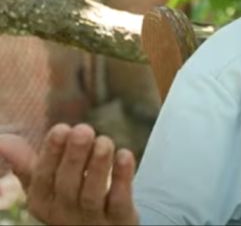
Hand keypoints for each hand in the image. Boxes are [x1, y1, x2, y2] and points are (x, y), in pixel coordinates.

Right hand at [0, 123, 138, 224]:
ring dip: (98, 166)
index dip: (51, 153)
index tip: (61, 128)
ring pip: (92, 194)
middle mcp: (64, 213)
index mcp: (42, 201)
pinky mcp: (119, 220)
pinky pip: (119, 201)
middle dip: (74, 156)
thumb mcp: (46, 185)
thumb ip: (27, 163)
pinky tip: (125, 155)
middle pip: (68, 185)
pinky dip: (122, 178)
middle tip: (84, 130)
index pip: (42, 178)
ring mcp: (91, 219)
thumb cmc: (69, 199)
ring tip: (104, 141)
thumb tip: (2, 139)